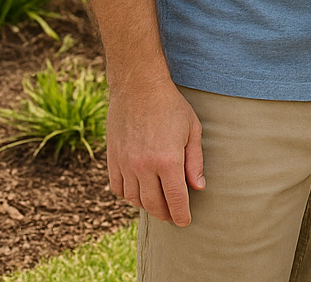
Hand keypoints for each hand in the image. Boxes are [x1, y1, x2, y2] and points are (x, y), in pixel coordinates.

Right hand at [106, 78, 204, 226]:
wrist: (138, 88)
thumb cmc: (171, 107)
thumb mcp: (193, 130)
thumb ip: (195, 161)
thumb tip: (198, 187)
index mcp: (168, 160)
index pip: (176, 199)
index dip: (181, 214)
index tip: (185, 222)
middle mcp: (144, 166)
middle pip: (154, 204)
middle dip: (165, 214)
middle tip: (173, 216)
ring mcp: (125, 164)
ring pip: (134, 199)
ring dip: (147, 206)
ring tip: (158, 205)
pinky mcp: (112, 159)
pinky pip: (118, 188)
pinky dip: (128, 195)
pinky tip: (139, 192)